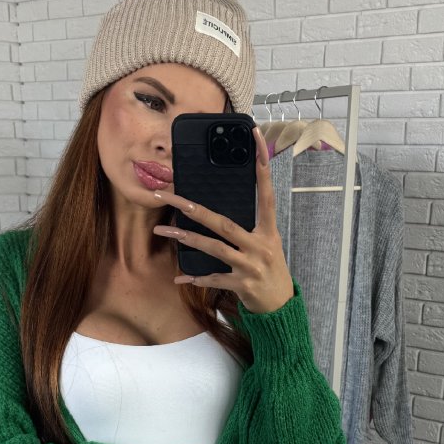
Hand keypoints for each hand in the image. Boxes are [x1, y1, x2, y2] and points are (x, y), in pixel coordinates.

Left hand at [150, 127, 294, 316]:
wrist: (281, 306)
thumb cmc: (269, 270)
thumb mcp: (266, 243)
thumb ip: (248, 226)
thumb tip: (219, 210)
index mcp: (268, 230)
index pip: (266, 192)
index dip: (262, 165)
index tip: (255, 138)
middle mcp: (260, 245)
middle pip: (223, 222)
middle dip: (192, 208)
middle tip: (167, 194)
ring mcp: (251, 265)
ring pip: (213, 248)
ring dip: (185, 238)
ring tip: (162, 228)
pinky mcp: (242, 285)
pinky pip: (213, 279)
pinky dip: (196, 278)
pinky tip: (179, 277)